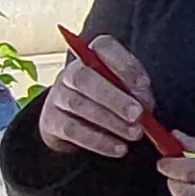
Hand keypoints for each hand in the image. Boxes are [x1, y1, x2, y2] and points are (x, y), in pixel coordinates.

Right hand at [39, 33, 155, 156]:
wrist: (77, 124)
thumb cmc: (112, 102)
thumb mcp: (128, 92)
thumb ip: (138, 93)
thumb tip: (144, 105)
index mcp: (92, 55)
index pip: (103, 47)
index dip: (124, 65)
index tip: (143, 86)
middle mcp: (70, 72)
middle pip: (84, 77)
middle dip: (114, 97)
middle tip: (138, 115)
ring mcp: (57, 96)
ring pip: (78, 104)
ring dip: (110, 121)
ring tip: (134, 134)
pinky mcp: (51, 121)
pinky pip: (73, 130)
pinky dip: (99, 141)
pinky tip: (119, 148)